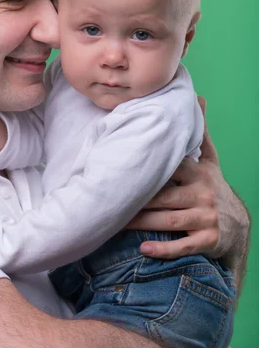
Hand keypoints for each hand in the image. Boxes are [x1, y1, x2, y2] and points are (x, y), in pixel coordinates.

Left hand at [128, 97, 247, 261]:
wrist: (238, 225)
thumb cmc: (212, 187)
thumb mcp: (209, 160)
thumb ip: (200, 132)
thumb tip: (198, 98)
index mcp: (198, 173)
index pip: (172, 167)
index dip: (150, 167)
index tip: (125, 166)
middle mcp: (202, 194)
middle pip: (165, 198)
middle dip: (137, 200)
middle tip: (109, 200)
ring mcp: (206, 219)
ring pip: (169, 222)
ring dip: (142, 224)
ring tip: (116, 223)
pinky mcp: (207, 241)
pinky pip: (183, 246)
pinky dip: (163, 250)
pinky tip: (143, 250)